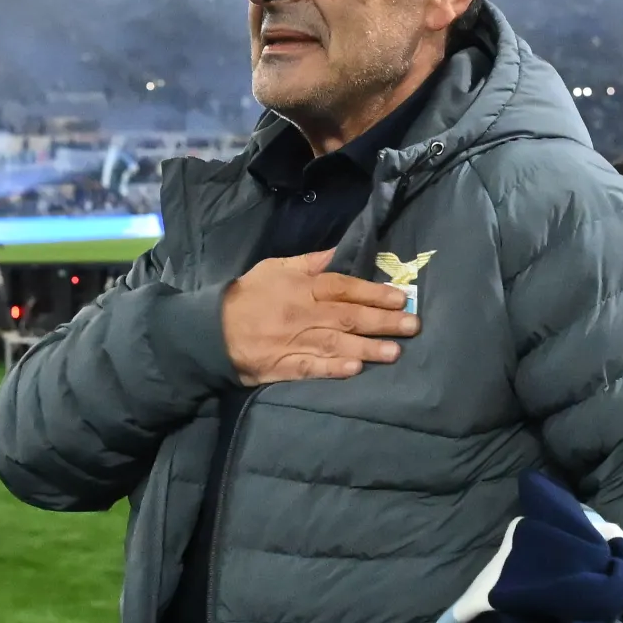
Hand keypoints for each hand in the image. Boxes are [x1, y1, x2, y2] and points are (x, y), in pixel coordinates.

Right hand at [222, 249, 419, 386]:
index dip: (373, 293)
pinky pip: (311, 368)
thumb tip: (337, 252)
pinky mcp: (283, 366)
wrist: (210, 330)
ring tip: (395, 353)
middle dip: (382, 322)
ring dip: (367, 348)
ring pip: (336, 343)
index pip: (344, 288)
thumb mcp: (274, 268)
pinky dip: (333, 368)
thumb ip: (308, 262)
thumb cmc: (246, 295)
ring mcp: (292, 341)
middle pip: (347, 316)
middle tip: (412, 326)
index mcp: (301, 287)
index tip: (400, 298)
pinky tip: (355, 370)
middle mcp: (301, 313)